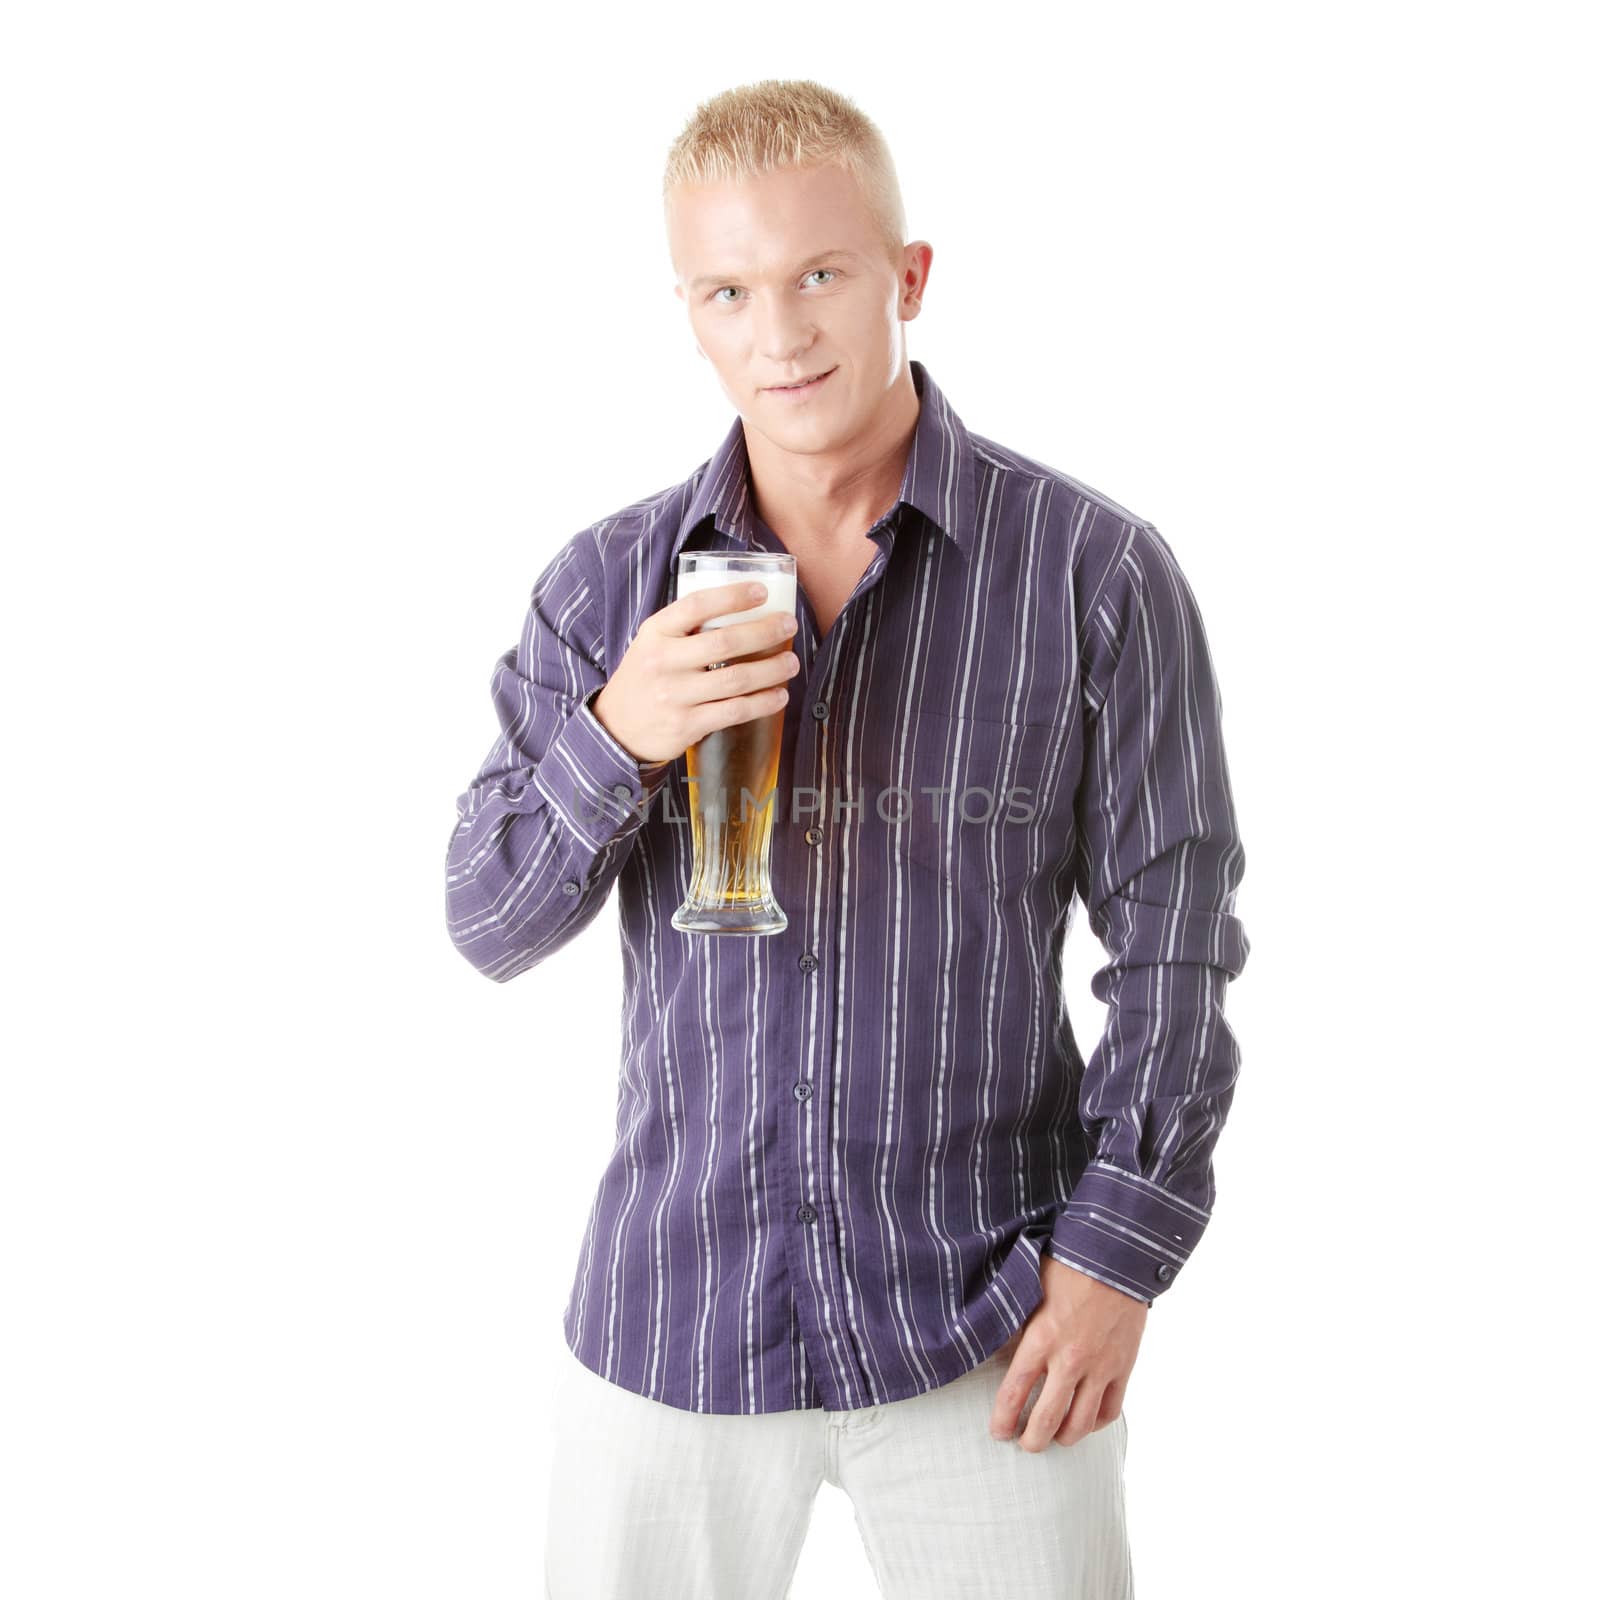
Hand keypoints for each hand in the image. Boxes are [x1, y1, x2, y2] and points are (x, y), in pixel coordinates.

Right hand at [590, 580, 799, 765]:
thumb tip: (741, 608)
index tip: (762, 591)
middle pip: (725, 642)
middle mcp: (664, 661)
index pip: (697, 606)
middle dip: (765, 631)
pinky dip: (763, 703)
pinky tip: (780, 696)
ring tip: (792, 662)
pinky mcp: (687, 725)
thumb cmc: (645, 678)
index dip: (733, 596)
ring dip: (772, 669)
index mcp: (656, 632)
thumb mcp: (652, 644)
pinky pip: (734, 712)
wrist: (616, 728)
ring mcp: (675, 695)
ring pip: (735, 679)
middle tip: (789, 625)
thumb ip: (685, 628)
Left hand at [988, 1254, 1146, 1450]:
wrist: (1115, 1255)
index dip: (1003, 1420)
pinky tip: (1085, 1421)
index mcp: (1040, 1338)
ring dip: (1064, 1438)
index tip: (998, 1432)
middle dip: (1032, 1440)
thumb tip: (997, 1350)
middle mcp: (1070, 1359)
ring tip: (1054, 1438)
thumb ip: (1016, 1325)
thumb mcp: (1030, 1291)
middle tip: (1025, 1444)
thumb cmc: (1067, 1267)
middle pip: (1046, 1419)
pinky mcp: (1124, 1367)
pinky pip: (1110, 1410)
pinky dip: (1096, 1423)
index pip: (1013, 1393)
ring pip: (1080, 1423)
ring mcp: (1100, 1366)